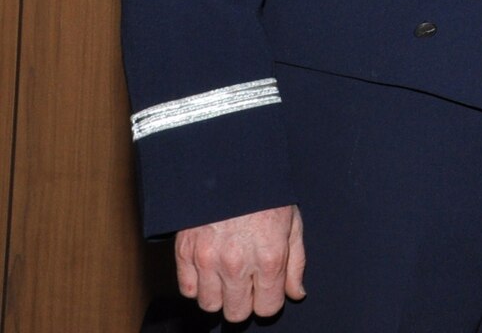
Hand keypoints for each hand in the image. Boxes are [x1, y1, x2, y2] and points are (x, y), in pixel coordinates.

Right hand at [175, 204, 304, 320]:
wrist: (233, 167)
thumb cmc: (267, 195)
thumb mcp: (292, 225)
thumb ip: (296, 264)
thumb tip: (296, 294)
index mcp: (269, 258)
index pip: (267, 308)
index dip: (268, 301)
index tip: (267, 290)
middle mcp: (237, 264)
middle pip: (236, 313)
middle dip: (244, 302)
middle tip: (247, 284)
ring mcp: (208, 260)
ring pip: (210, 305)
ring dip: (220, 295)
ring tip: (227, 276)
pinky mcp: (185, 252)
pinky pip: (187, 290)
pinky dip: (197, 285)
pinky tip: (209, 270)